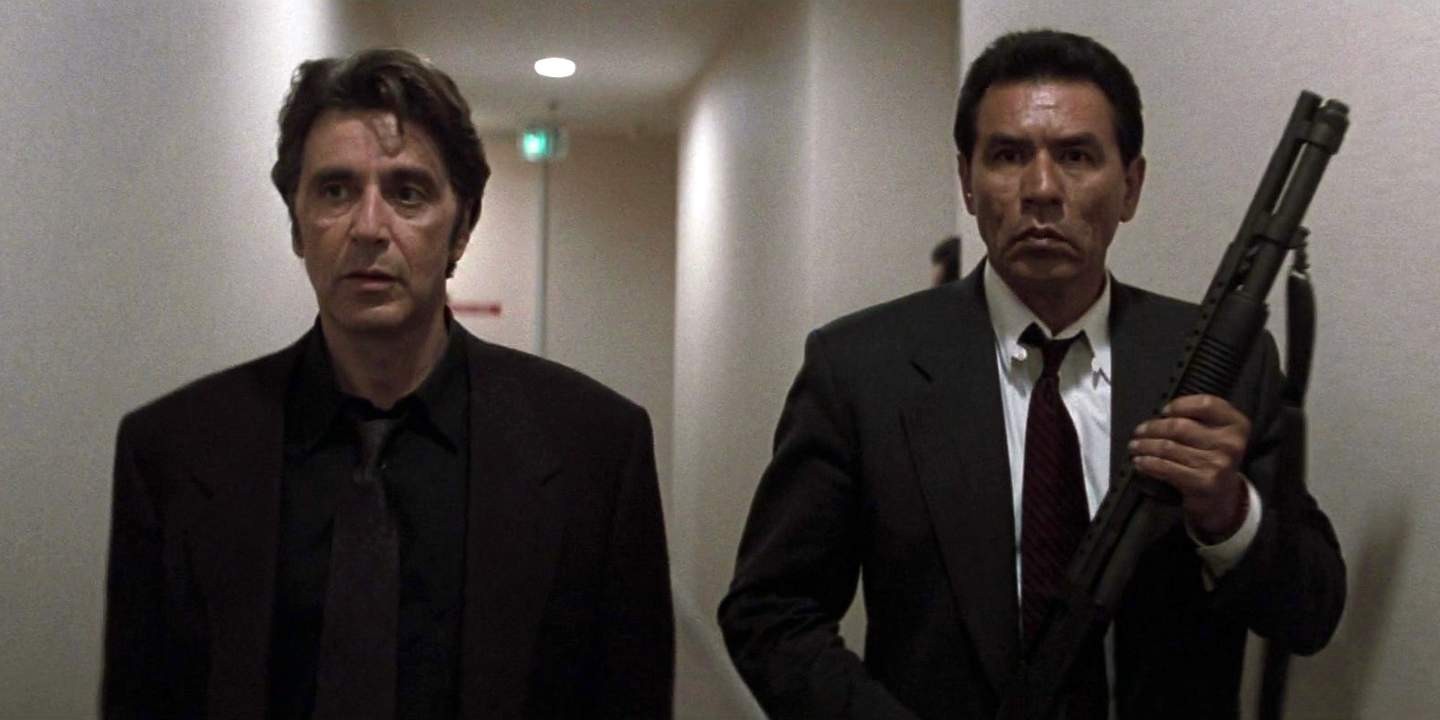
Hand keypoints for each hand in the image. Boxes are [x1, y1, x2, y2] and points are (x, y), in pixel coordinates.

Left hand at [1128, 394, 1249, 541]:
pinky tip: (1140, 462)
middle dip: (1153, 427)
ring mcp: (1218, 464)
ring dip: (1145, 446)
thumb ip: (1199, 418)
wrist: (1222, 498)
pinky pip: (1166, 467)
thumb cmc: (1213, 460)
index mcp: (1236, 425)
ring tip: (1135, 446)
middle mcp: (1230, 443)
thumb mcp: (1217, 435)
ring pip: (1169, 447)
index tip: (1164, 410)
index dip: (1181, 404)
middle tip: (1140, 431)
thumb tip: (1161, 414)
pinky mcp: (1203, 482)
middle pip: (1180, 426)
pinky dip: (1148, 463)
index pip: (1207, 404)